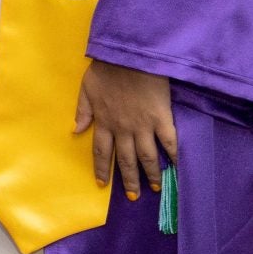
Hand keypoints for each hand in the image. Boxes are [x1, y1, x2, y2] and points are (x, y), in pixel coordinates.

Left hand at [75, 59, 177, 201]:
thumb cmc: (106, 70)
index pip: (101, 152)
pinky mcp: (162, 118)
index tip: (102, 184)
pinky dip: (173, 156)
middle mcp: (123, 129)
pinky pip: (169, 142)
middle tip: (133, 196)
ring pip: (147, 157)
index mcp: (103, 122)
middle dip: (129, 180)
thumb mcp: (86, 89)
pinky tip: (177, 167)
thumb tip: (76, 131)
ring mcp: (144, 125)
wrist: (130, 57)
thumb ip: (82, 111)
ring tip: (155, 189)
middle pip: (126, 160)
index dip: (102, 169)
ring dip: (151, 175)